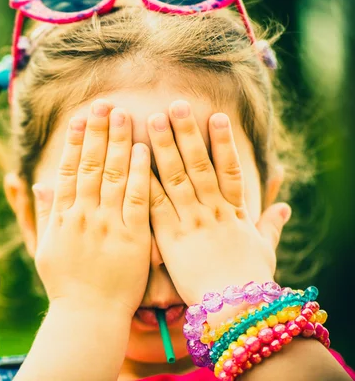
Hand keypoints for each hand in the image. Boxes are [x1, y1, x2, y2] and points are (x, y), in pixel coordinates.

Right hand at [32, 100, 151, 317]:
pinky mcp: (133, 238)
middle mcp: (83, 215)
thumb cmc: (65, 284)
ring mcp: (108, 225)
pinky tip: (142, 149)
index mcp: (62, 217)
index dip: (74, 141)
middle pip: (91, 165)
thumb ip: (42, 214)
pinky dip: (139, 173)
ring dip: (117, 142)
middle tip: (104, 104)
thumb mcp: (44, 248)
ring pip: (113, 175)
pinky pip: (138, 199)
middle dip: (97, 132)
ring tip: (122, 114)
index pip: (68, 170)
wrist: (88, 316)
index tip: (80, 118)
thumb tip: (35, 183)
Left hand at [146, 101, 290, 307]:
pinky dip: (144, 181)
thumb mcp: (264, 250)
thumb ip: (269, 225)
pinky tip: (132, 160)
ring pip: (175, 176)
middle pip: (198, 164)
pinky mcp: (169, 236)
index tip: (216, 116)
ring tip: (153, 119)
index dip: (223, 142)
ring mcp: (189, 221)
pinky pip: (153, 203)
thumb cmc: (250, 282)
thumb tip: (283, 208)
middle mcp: (211, 210)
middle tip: (175, 105)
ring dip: (163, 146)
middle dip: (187, 133)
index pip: (229, 169)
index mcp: (234, 212)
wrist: (234, 310)